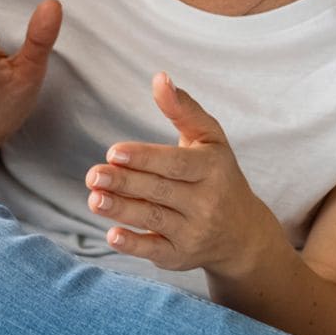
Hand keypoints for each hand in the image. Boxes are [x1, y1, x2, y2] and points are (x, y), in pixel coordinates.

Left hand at [84, 72, 281, 275]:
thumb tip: (160, 78)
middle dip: (125, 183)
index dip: (145, 158)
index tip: (114, 152)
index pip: (176, 164)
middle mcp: (207, 202)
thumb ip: (183, 109)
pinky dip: (134, 245)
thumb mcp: (209, 139)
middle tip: (93, 175)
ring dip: (122, 211)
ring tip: (94, 199)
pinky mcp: (180, 256)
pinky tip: (111, 235)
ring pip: (154, 220)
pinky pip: (156, 251)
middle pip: (160, 191)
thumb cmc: (218, 174)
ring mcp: (194, 232)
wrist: (242, 232)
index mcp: (213, 168)